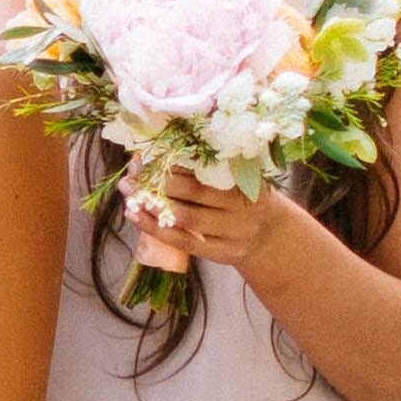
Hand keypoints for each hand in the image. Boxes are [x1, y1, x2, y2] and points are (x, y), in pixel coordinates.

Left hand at [132, 169, 302, 282]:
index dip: (175, 160)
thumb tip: (164, 147)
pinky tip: (134, 216)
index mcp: (245, 179)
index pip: (206, 167)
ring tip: (129, 192)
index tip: (150, 153)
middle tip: (132, 172)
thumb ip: (213, 166)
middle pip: (193, 191)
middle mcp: (242, 206)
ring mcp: (233, 232)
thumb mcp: (242, 178)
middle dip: (158, 180)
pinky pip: (182, 241)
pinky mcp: (221, 253)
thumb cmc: (245, 199)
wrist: (272, 237)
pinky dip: (154, 228)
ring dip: (152, 204)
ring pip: (185, 217)